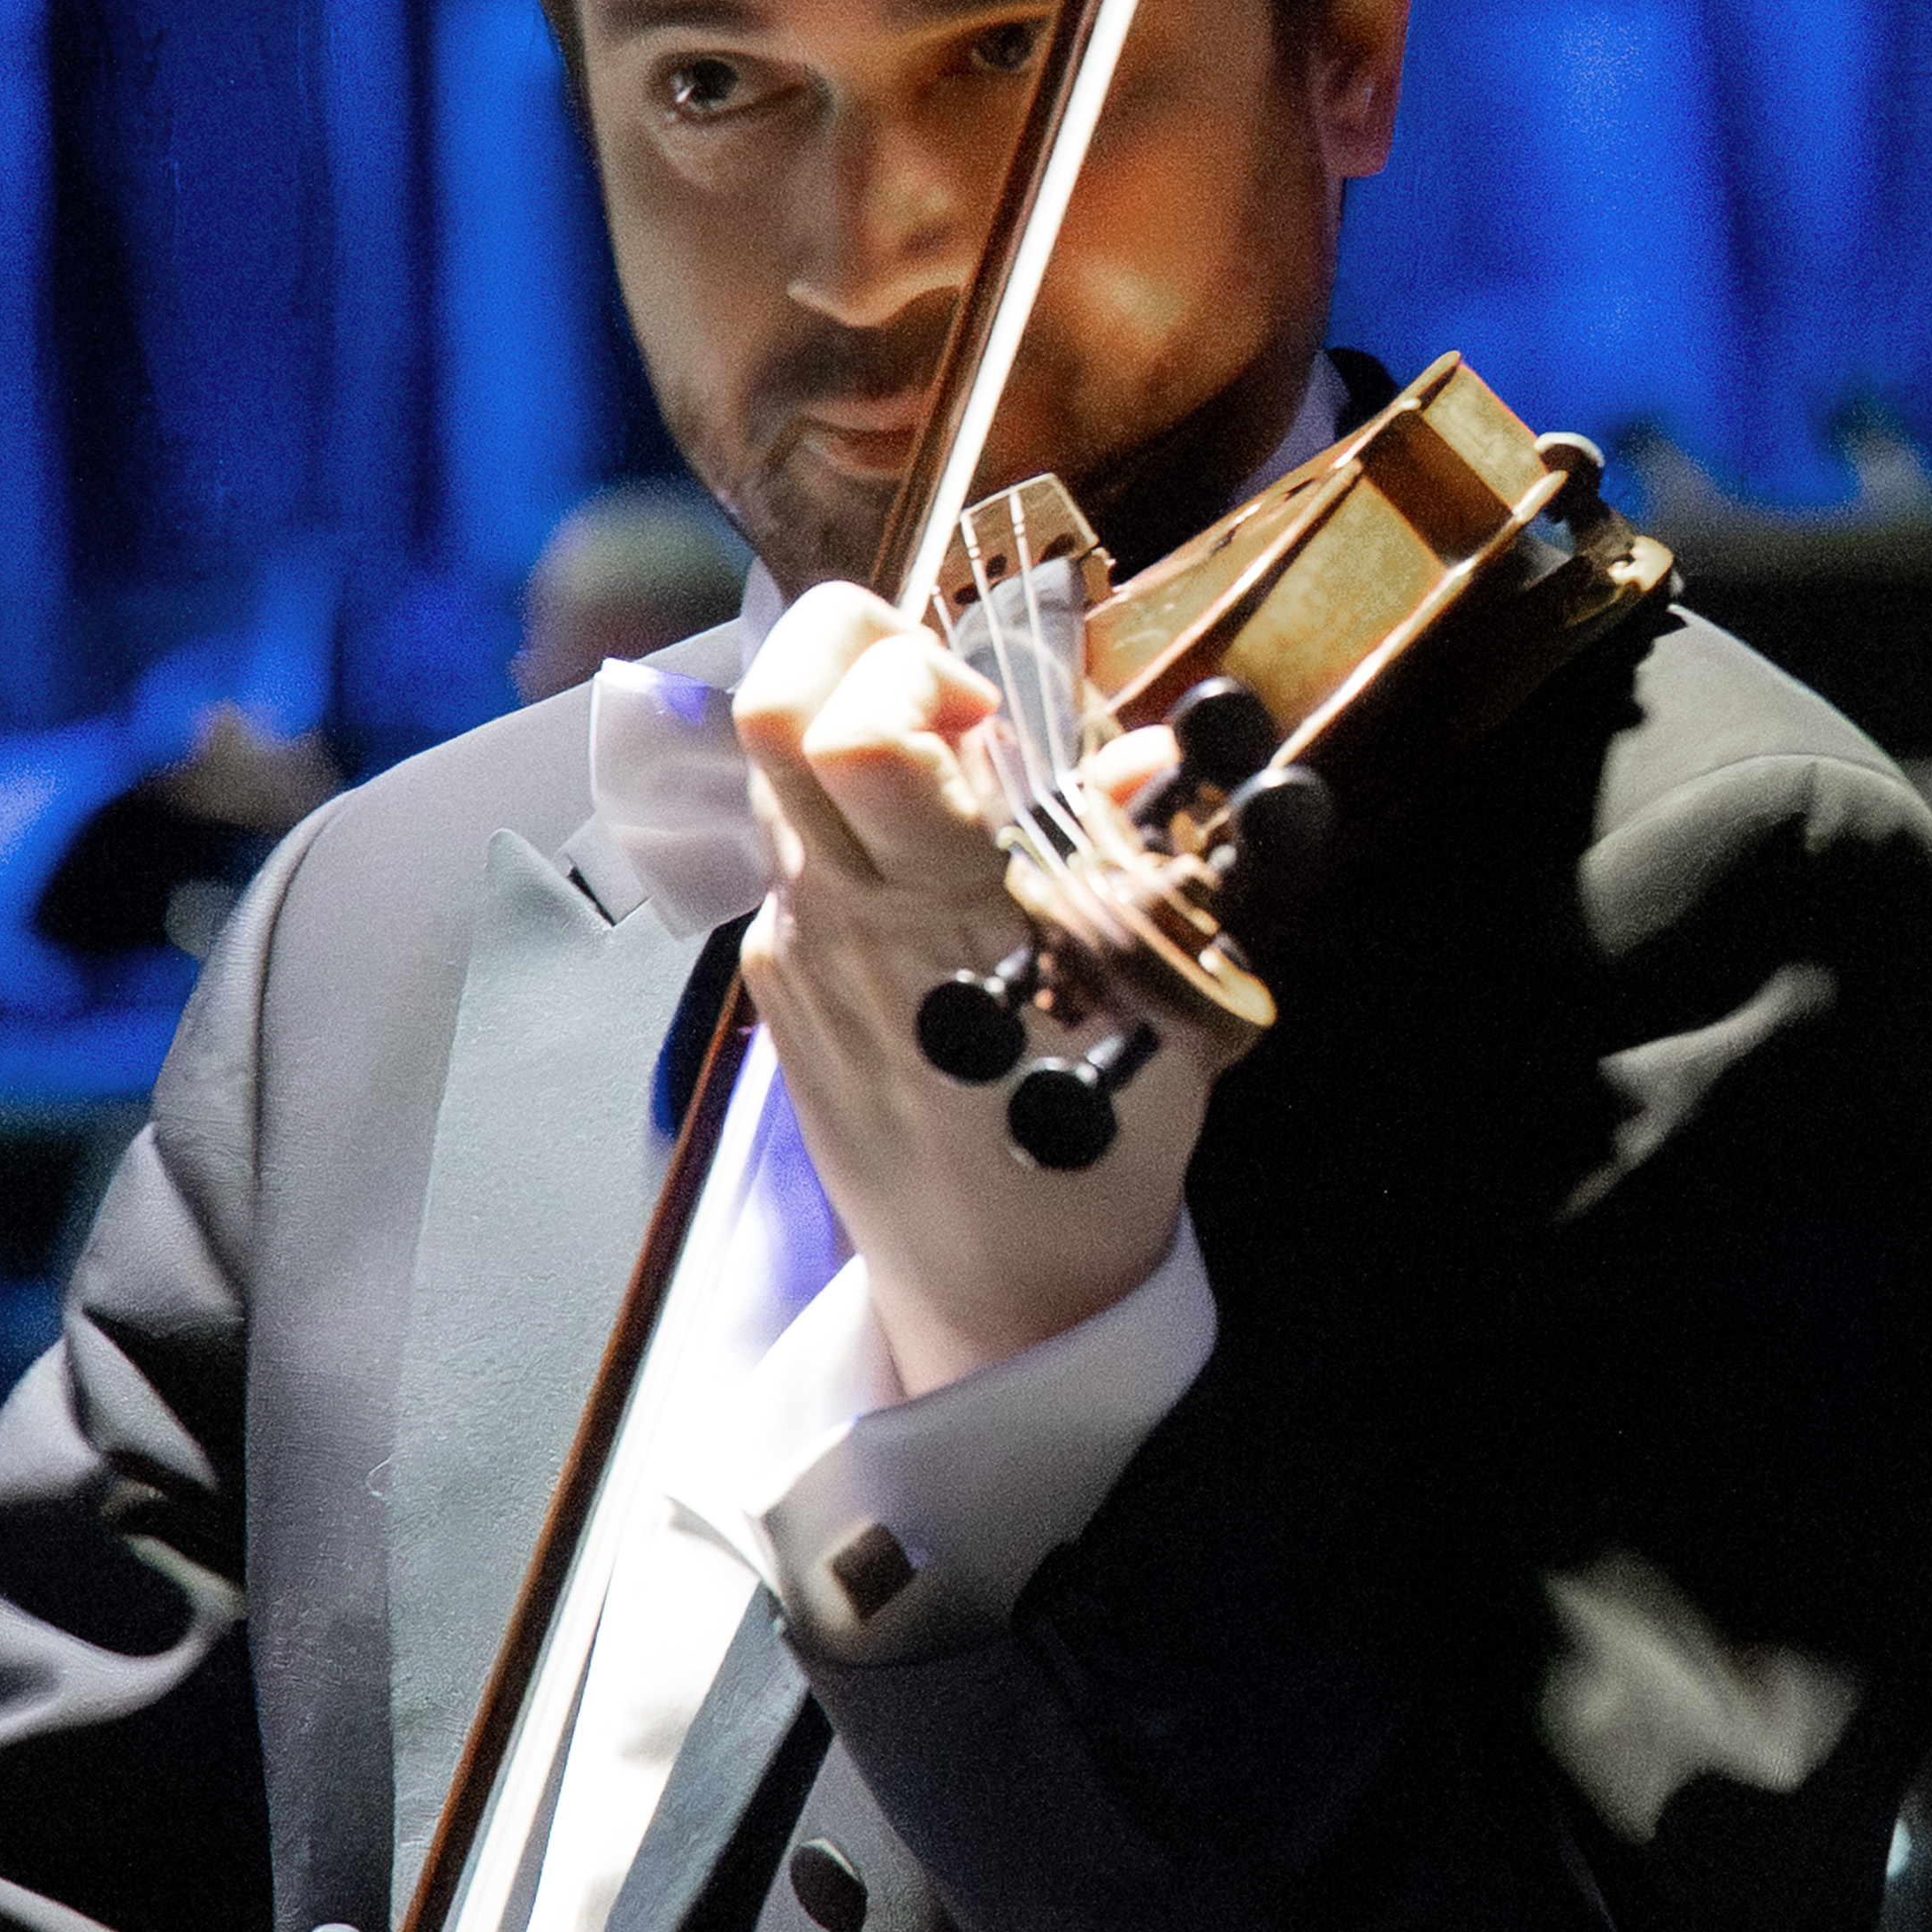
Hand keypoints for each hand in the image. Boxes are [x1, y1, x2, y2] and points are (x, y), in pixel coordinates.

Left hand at [730, 580, 1232, 1391]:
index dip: (913, 668)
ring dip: (849, 730)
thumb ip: (1148, 860)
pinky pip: (791, 851)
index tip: (988, 698)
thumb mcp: (1164, 1001)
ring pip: (773, 774)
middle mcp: (838, 917)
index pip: (856, 734)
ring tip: (948, 778)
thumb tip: (1147, 751)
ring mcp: (790, 948)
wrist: (996, 1287)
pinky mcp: (774, 981)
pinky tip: (929, 871)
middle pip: (767, 714)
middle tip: (941, 683)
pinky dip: (850, 818)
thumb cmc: (1093, 1148)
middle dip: (847, 644)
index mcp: (940, 914)